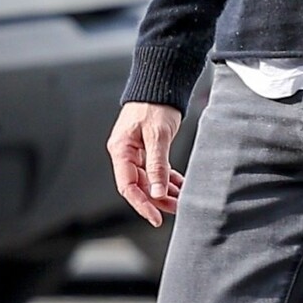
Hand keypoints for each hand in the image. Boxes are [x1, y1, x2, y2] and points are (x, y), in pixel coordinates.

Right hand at [107, 102, 183, 226]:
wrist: (160, 84)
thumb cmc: (154, 105)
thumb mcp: (158, 136)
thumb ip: (157, 165)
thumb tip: (157, 192)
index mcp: (120, 150)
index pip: (128, 186)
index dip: (142, 204)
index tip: (156, 217)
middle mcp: (125, 153)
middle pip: (139, 185)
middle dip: (157, 200)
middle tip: (176, 210)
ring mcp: (136, 152)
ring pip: (149, 180)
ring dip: (164, 191)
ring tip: (181, 200)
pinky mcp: (147, 149)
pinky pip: (156, 170)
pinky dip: (168, 179)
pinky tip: (180, 186)